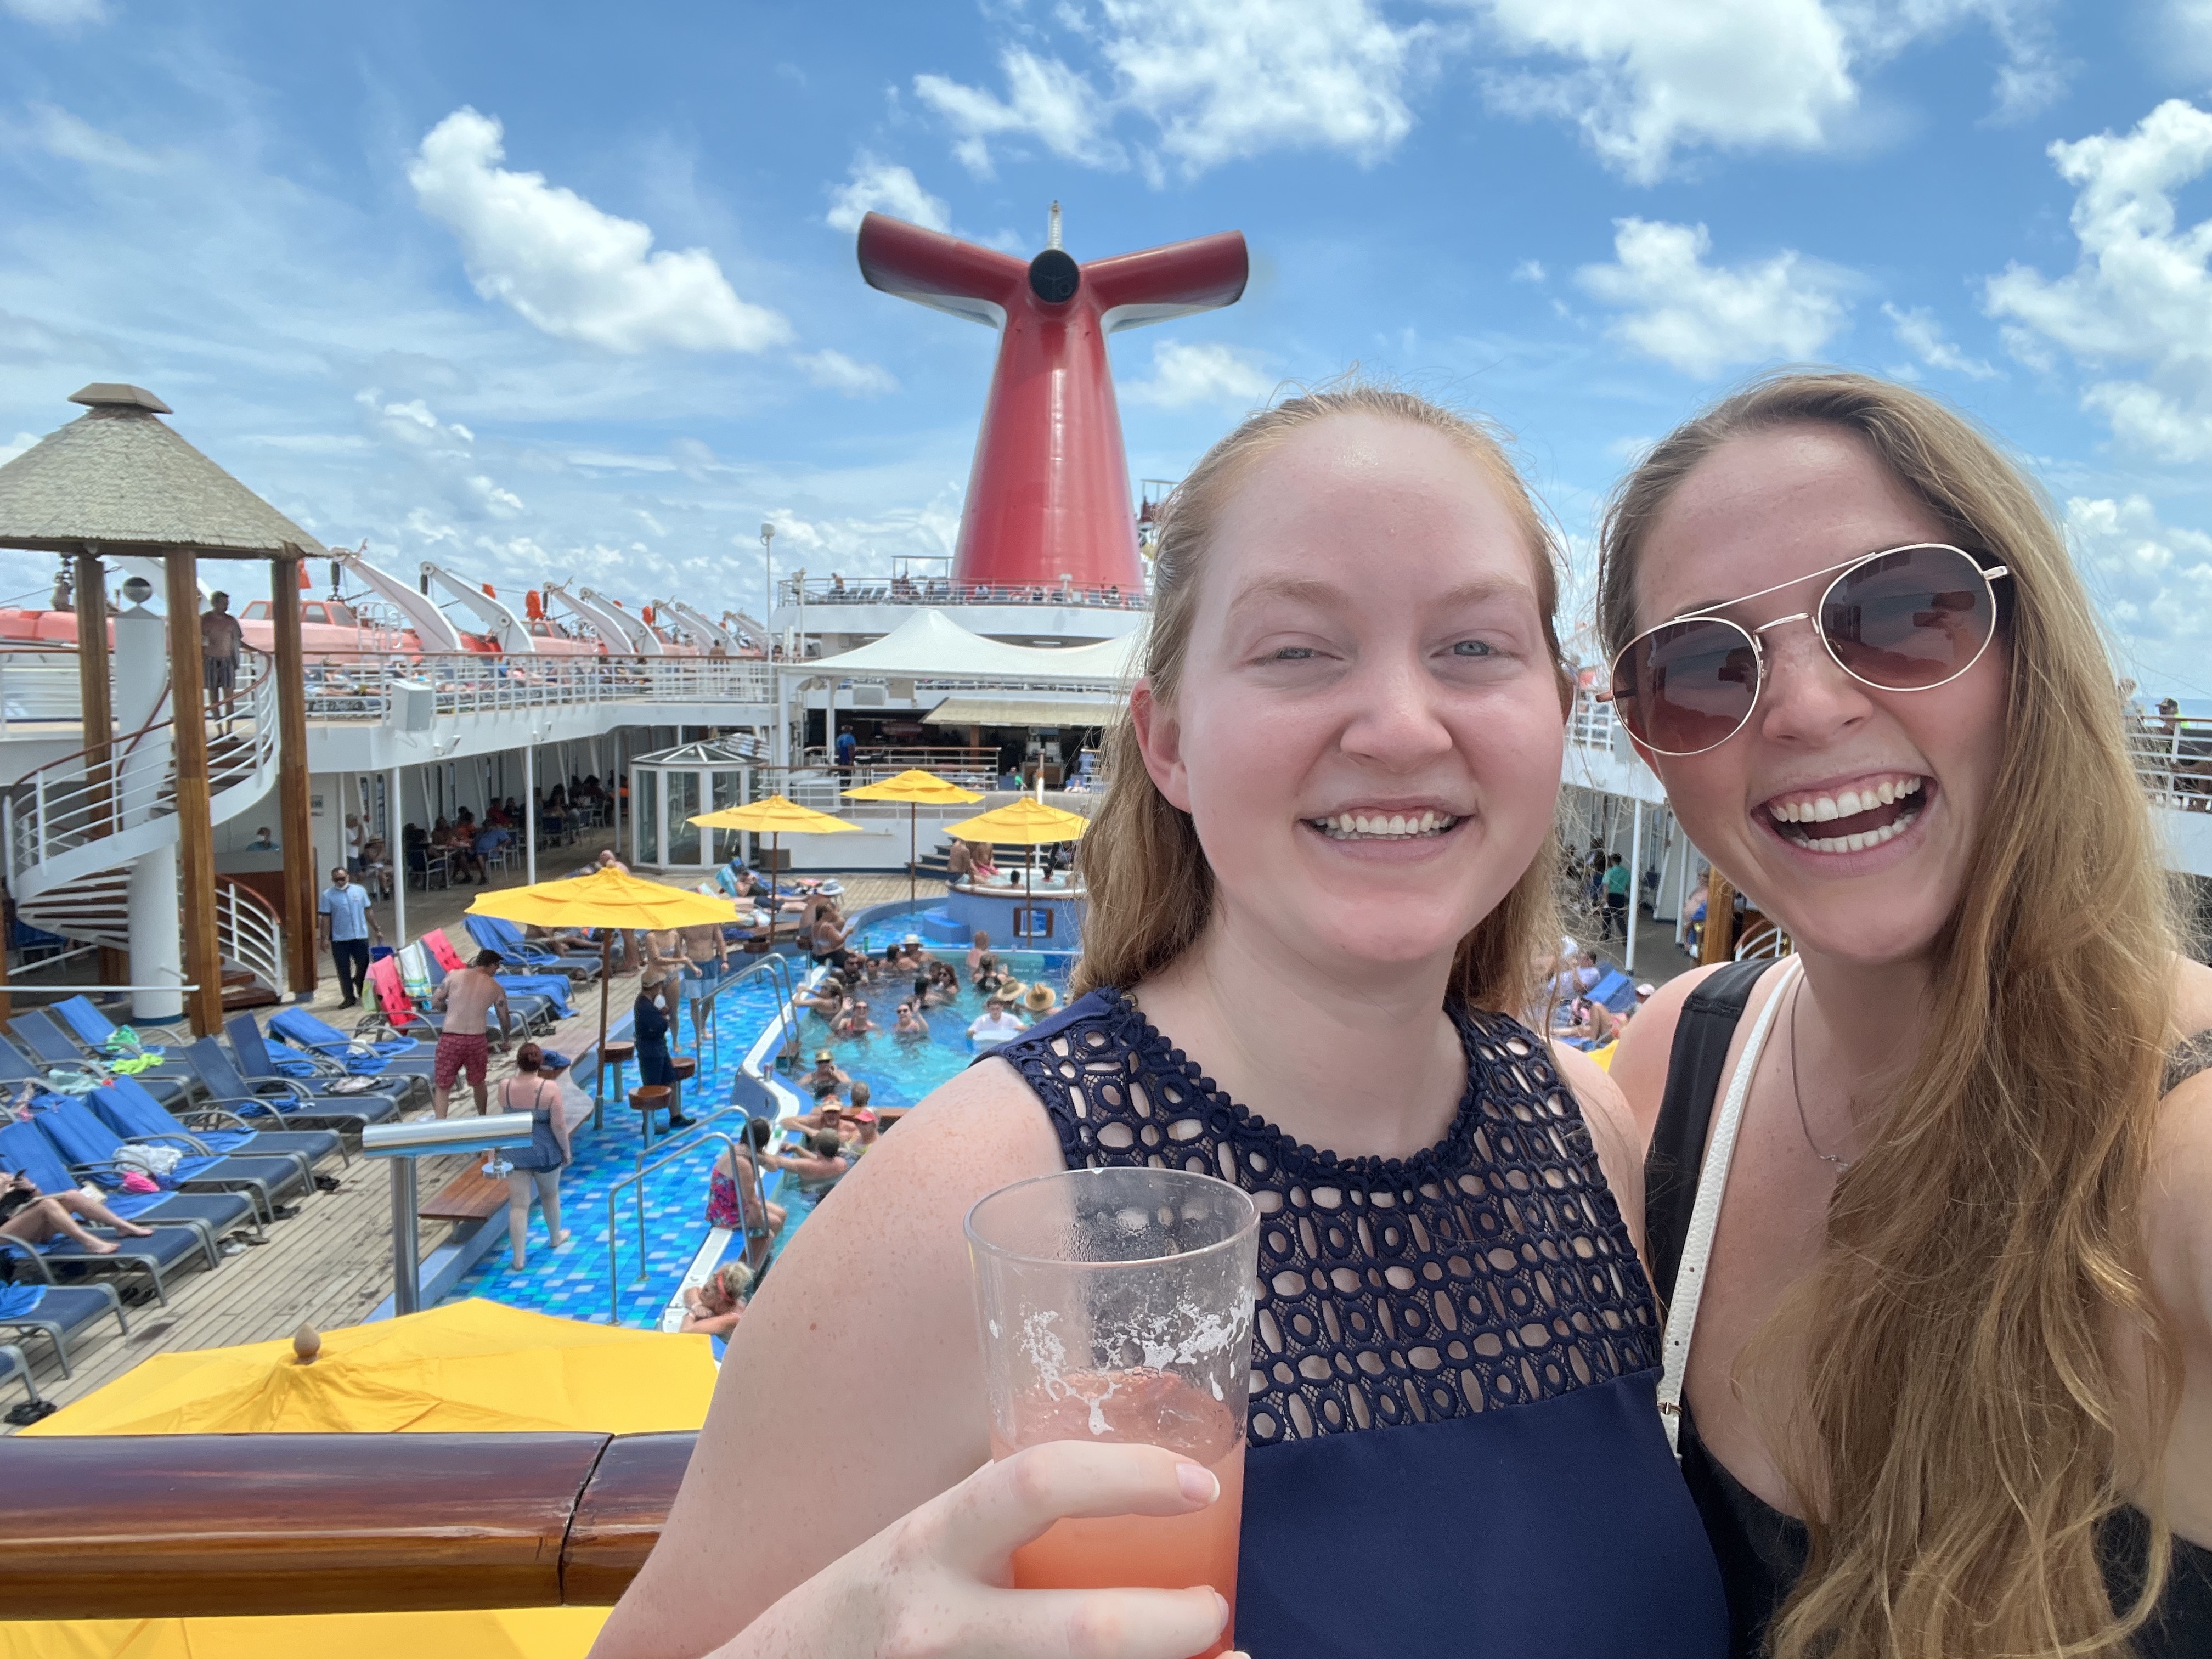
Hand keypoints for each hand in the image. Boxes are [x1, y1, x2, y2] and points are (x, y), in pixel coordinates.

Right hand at [731, 1439, 1236, 1658]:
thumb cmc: (852, 1616)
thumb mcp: (914, 1549)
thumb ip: (994, 1525)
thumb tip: (1116, 1495)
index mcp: (927, 1546)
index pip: (1036, 1484)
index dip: (1129, 1477)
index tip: (1201, 1483)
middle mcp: (937, 1626)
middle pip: (1085, 1629)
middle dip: (1176, 1626)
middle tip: (1217, 1607)